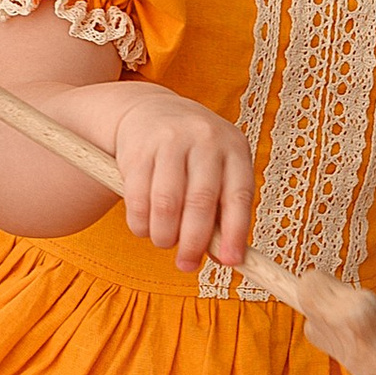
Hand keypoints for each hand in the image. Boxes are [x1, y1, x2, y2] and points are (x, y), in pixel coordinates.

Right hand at [105, 87, 255, 272]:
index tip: (230, 262)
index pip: (238, 195)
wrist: (152, 110)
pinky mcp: (137, 149)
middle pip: (200, 202)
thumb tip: (225, 257)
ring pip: (166, 204)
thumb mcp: (218, 168)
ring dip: (164, 235)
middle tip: (187, 264)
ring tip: (164, 242)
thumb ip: (223, 209)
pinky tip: (144, 229)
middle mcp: (204, 139)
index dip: (235, 233)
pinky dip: (140, 224)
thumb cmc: (194, 153)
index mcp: (233, 147)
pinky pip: (138, 198)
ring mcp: (169, 141)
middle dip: (194, 243)